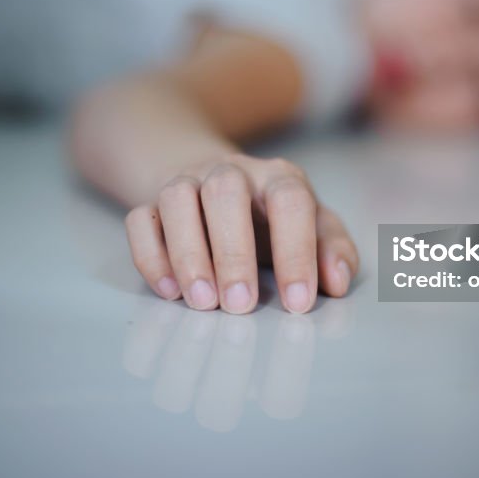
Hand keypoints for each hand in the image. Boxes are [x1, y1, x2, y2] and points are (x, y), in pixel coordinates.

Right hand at [124, 153, 358, 313]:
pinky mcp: (151, 203)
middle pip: (226, 193)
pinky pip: (140, 220)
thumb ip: (332, 249)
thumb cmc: (271, 217)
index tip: (298, 302)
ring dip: (188, 253)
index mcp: (278, 178)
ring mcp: (186, 183)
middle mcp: (230, 173)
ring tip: (202, 302)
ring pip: (176, 199)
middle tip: (240, 304)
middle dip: (233, 252)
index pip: (290, 201)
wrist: (212, 181)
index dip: (296, 251)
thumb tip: (338, 282)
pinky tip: (169, 291)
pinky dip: (150, 256)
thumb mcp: (312, 226)